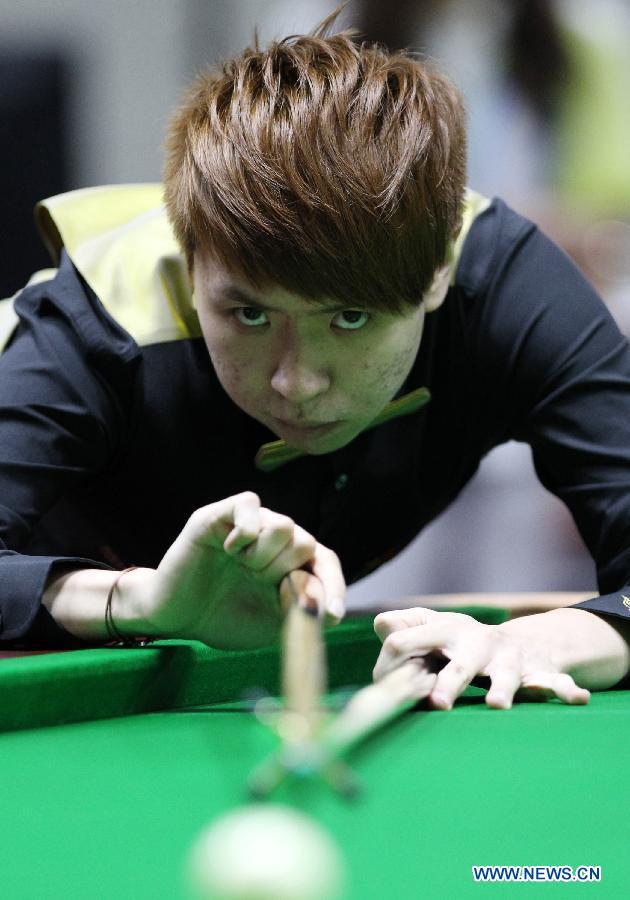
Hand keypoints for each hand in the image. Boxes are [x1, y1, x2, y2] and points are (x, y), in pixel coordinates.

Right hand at [134, 492, 344, 647]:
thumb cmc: (223, 618)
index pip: (325, 562)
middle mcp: (272, 538)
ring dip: (265, 556)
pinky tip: (229, 550)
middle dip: (285, 574)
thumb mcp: (270, 625)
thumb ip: (301, 614)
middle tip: (256, 584)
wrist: (177, 617)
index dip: (332, 586)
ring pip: (284, 525)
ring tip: (241, 568)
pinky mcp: (220, 514)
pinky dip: (245, 533)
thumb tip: (332, 611)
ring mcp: (248, 524)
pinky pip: (249, 503)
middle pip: (305, 541)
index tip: (333, 614)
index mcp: (289, 562)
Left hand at [372, 606, 629, 709]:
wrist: (515, 643)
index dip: (398, 661)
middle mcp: (479, 645)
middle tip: (438, 701)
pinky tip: (576, 698)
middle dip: (450, 681)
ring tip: (496, 704)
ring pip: (507, 674)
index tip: (387, 686)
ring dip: (502, 688)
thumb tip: (381, 624)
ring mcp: (510, 659)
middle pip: (462, 663)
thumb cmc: (461, 642)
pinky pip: (555, 682)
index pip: (417, 640)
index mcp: (447, 633)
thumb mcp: (433, 629)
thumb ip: (407, 629)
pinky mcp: (538, 673)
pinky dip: (565, 689)